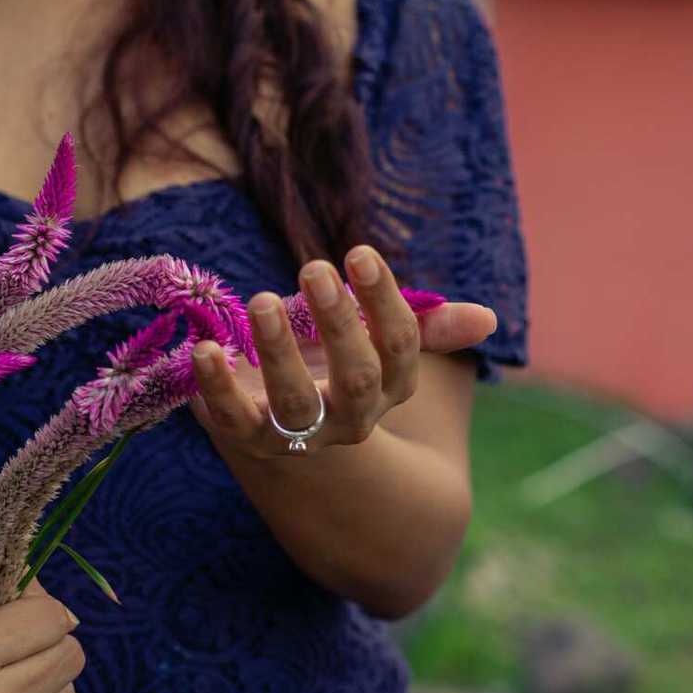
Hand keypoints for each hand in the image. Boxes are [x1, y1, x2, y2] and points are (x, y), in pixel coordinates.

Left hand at [190, 245, 495, 456]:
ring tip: (262, 301)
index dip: (384, 302)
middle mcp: (350, 418)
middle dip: (339, 324)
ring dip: (280, 351)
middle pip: (357, 378)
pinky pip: (232, 419)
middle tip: (312, 267)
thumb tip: (488, 319)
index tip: (358, 253)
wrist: (274, 420)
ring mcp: (298, 435)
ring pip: (297, 403)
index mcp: (387, 386)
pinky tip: (204, 348)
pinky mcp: (247, 438)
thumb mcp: (369, 337)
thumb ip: (424, 325)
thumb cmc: (325, 359)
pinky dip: (216, 385)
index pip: (400, 346)